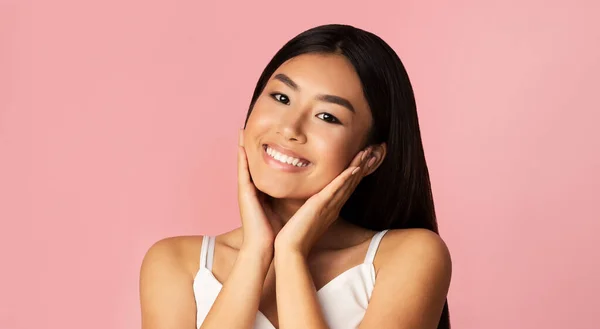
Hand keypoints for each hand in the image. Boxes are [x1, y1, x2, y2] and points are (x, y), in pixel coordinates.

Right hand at [237, 129, 282, 253]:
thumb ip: (289, 197)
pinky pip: (243, 170)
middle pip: (251, 161)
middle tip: (246, 125)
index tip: (265, 136)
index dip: (264, 152)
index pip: (263, 167)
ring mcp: (246, 190)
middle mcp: (252, 188)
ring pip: (244, 162)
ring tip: (241, 128)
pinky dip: (241, 157)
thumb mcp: (284, 208)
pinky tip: (241, 144)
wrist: (264, 247)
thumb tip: (304, 189)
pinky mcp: (244, 193)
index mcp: (262, 191)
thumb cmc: (276, 231)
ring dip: (242, 145)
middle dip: (248, 144)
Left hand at [274, 147, 376, 256]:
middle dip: (362, 166)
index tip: (363, 161)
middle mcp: (334, 206)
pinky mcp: (321, 205)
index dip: (356, 174)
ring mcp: (329, 206)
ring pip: (347, 183)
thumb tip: (306, 202)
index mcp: (330, 209)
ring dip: (358, 167)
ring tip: (368, 153)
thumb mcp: (304, 218)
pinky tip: (354, 168)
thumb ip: (309, 209)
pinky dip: (346, 178)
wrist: (290, 249)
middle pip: (351, 183)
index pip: (346, 187)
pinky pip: (336, 189)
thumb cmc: (295, 236)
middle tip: (373, 152)